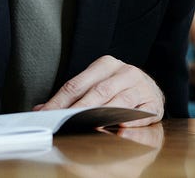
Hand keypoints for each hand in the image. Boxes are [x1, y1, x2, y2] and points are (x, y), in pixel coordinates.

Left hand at [36, 55, 163, 126]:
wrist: (149, 89)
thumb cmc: (118, 88)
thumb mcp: (95, 85)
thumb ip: (71, 96)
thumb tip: (41, 110)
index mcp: (106, 64)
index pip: (78, 83)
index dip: (60, 101)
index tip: (47, 115)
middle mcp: (125, 72)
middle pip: (98, 92)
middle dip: (79, 110)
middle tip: (65, 123)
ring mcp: (141, 86)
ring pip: (120, 102)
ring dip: (105, 116)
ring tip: (90, 126)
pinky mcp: (153, 102)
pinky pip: (141, 114)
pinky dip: (131, 122)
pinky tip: (120, 129)